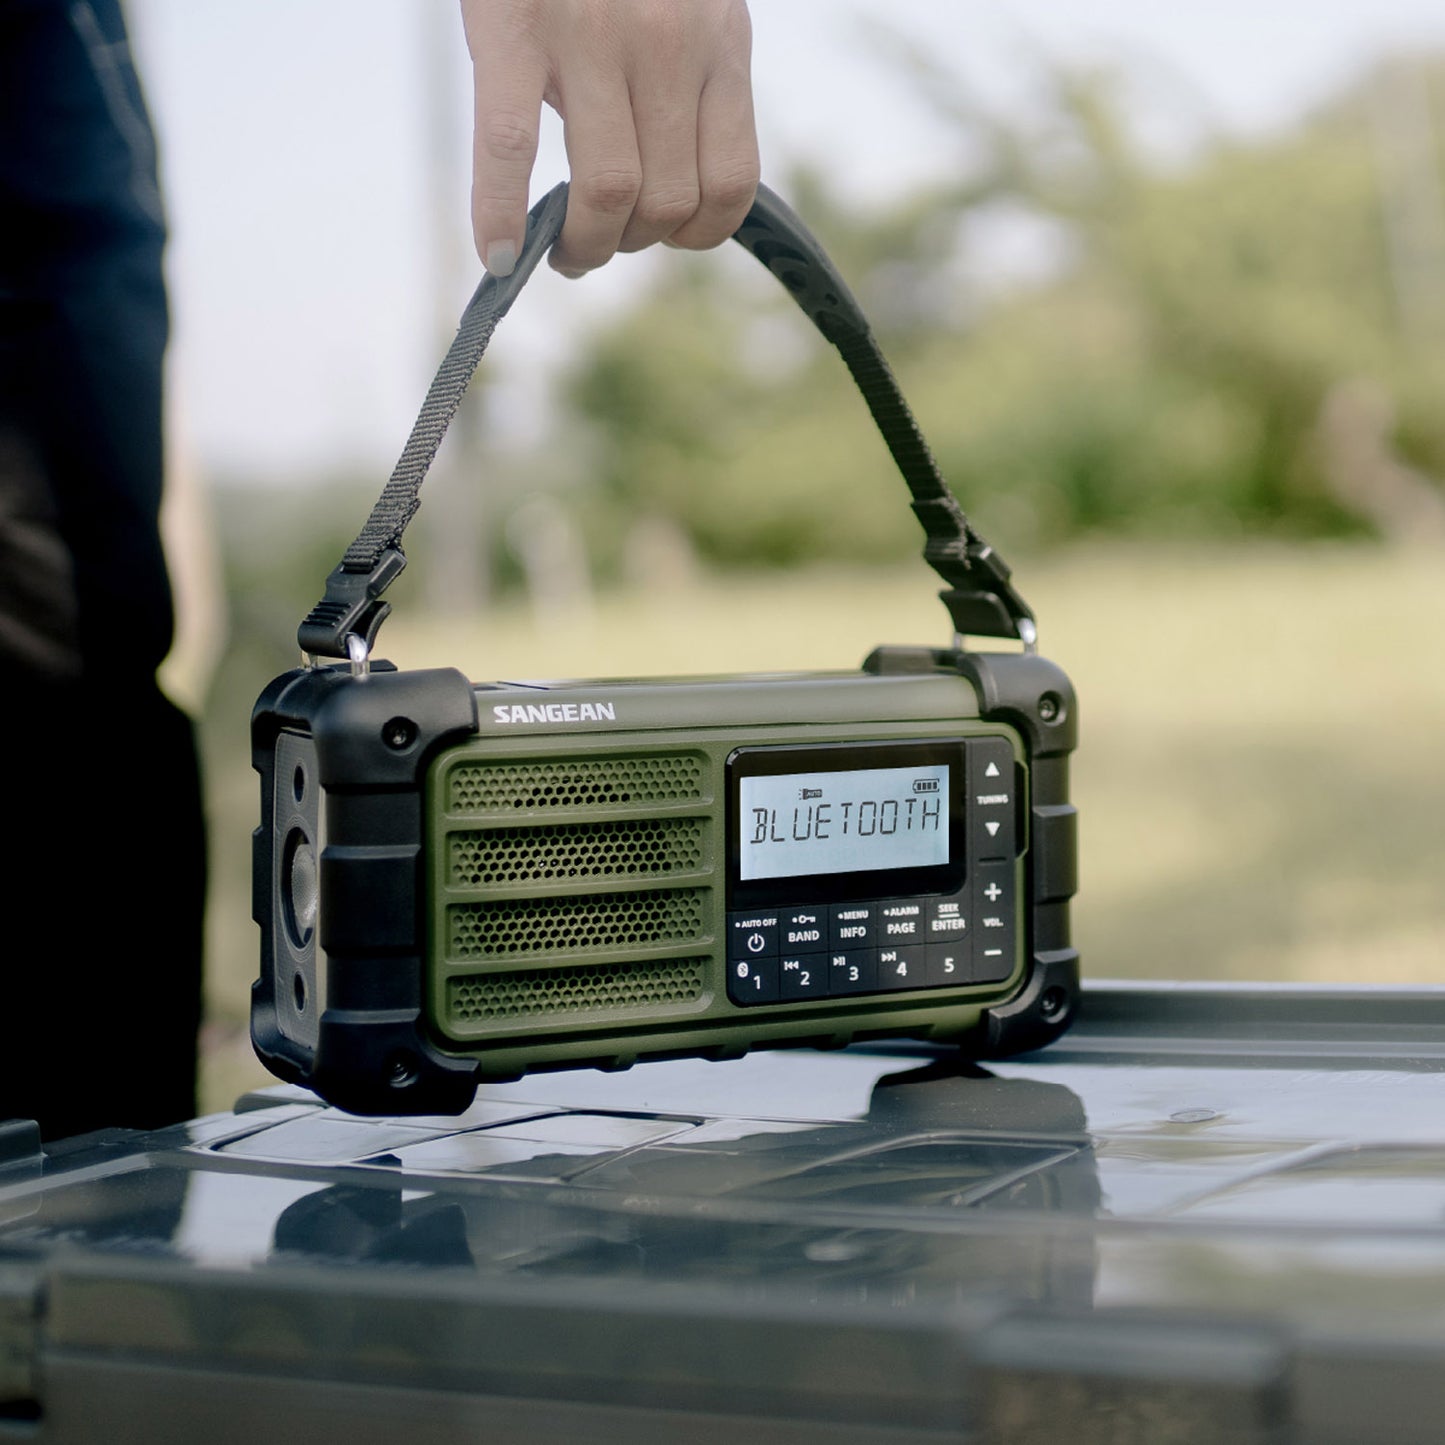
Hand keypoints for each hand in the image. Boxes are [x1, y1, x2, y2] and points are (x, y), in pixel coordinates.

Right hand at [460, 0, 758, 277]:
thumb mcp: (686, 6)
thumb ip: (687, 82)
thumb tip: (668, 191)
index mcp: (719, 41)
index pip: (731, 185)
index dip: (696, 234)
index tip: (661, 234)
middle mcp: (668, 43)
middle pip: (665, 202)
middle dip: (629, 244)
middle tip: (595, 243)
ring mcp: (592, 35)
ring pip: (608, 194)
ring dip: (584, 245)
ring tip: (563, 248)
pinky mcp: (515, 28)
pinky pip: (512, 146)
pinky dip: (499, 213)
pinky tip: (495, 254)